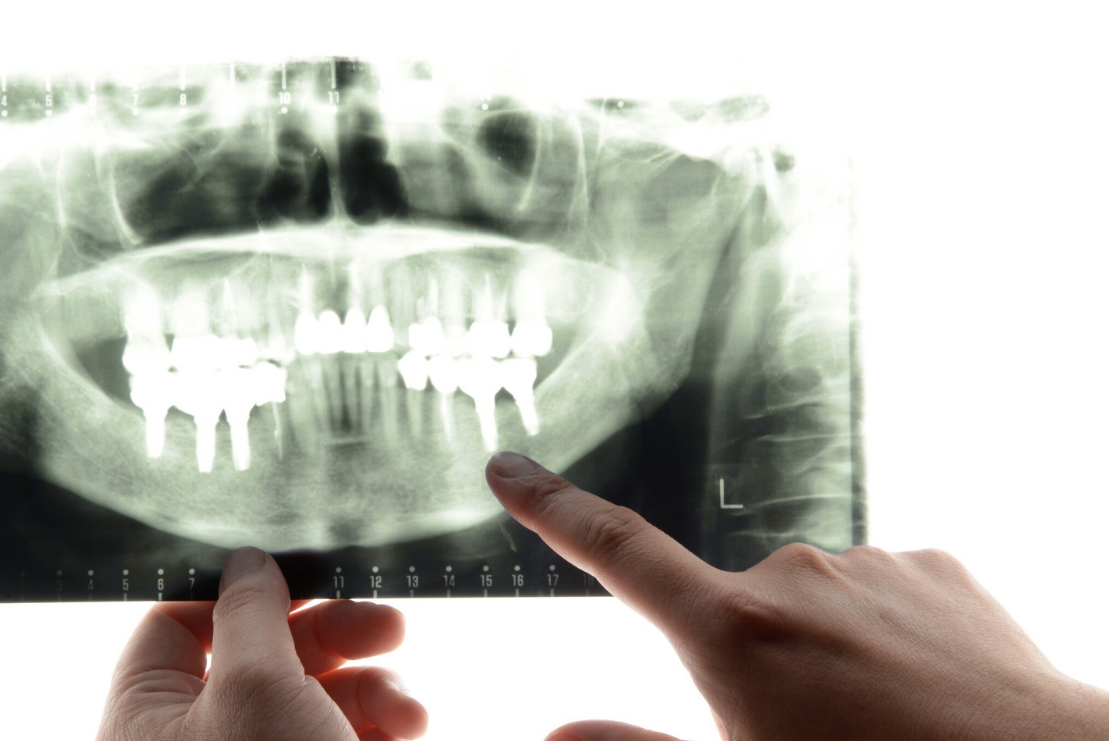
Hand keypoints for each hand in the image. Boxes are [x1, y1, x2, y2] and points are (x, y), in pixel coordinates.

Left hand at [97, 547, 427, 740]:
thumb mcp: (257, 685)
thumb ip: (249, 610)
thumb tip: (245, 562)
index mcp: (147, 716)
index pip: (177, 624)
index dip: (243, 591)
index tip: (308, 571)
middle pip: (259, 654)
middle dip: (332, 637)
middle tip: (387, 623)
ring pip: (310, 697)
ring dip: (370, 688)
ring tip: (408, 708)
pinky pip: (336, 739)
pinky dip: (377, 727)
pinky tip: (409, 729)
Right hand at [485, 452, 1108, 740]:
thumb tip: (557, 734)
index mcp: (735, 632)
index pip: (618, 552)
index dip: (555, 509)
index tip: (511, 468)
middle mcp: (793, 578)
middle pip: (732, 607)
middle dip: (750, 658)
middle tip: (804, 736)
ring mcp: (870, 565)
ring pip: (811, 603)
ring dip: (822, 652)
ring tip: (880, 728)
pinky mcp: (936, 566)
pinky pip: (878, 593)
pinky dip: (881, 636)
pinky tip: (924, 695)